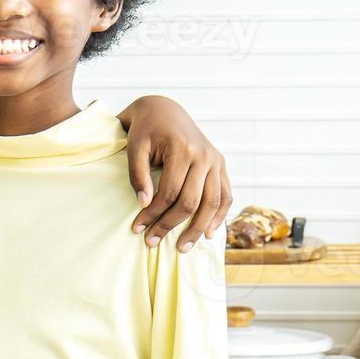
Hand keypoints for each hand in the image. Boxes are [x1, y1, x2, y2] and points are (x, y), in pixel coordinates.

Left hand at [119, 96, 232, 253]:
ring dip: (198, 229)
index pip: (169, 192)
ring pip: (212, 203)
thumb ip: (138, 175)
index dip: (153, 213)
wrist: (165, 110)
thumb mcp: (134, 147)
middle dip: (171, 225)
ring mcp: (216, 161)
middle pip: (191, 201)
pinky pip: (225, 195)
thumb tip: (145, 204)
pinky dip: (220, 216)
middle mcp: (204, 156)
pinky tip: (210, 234)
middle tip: (152, 242)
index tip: (137, 228)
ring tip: (183, 248)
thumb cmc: (145, 130)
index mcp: (182, 149)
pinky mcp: (221, 165)